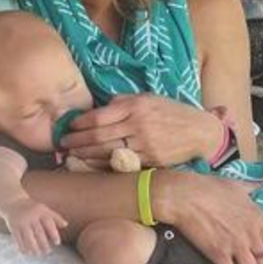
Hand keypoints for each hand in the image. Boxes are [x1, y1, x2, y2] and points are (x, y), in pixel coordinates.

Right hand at [4, 198, 67, 255]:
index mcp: (40, 211)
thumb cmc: (32, 208)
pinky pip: (18, 239)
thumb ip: (55, 217)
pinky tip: (26, 252)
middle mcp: (30, 216)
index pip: (49, 223)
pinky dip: (22, 247)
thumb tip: (66, 225)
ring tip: (37, 254)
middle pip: (39, 233)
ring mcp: (21, 221)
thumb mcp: (44, 209)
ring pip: (28, 238)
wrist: (12, 201)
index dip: (54, 233)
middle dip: (43, 244)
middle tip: (47, 252)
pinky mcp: (13, 226)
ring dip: (33, 248)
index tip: (57, 243)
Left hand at [59, 94, 223, 166]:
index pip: (99, 116)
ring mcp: (144, 144)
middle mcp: (138, 124)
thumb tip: (101, 108)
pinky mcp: (150, 160)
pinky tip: (91, 164)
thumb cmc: (171, 112)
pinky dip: (102, 164)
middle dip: (77, 141)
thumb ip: (123, 101)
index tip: (69, 126)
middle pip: (99, 135)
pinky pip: (121, 163)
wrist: (200, 131)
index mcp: (136, 106)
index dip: (80, 123)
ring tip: (71, 155)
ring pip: (106, 151)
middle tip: (62, 144)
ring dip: (85, 154)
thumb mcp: (148, 98)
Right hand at [153, 170, 262, 263]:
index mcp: (257, 218)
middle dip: (253, 262)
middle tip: (241, 258)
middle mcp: (251, 234)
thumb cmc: (209, 187)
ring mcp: (236, 245)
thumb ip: (253, 188)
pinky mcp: (219, 253)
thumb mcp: (237, 184)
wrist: (185, 197)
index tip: (253, 247)